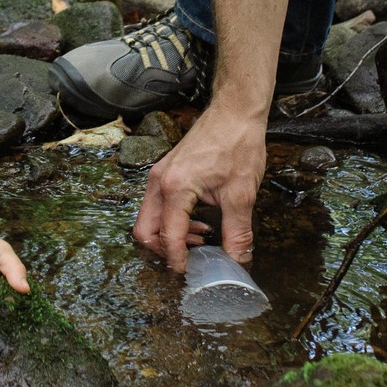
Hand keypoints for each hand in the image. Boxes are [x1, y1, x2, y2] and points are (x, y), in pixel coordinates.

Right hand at [135, 105, 265, 271]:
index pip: (167, 236)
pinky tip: (199, 224)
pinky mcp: (166, 172)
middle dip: (163, 251)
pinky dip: (171, 221)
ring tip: (201, 242)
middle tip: (190, 261)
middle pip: (144, 230)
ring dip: (168, 236)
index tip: (190, 274)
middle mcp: (159, 182)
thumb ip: (237, 232)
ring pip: (148, 219)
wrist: (234, 111)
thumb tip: (239, 262)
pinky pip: (157, 206)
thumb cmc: (237, 144)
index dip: (178, 260)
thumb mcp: (241, 194)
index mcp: (175, 188)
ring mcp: (160, 175)